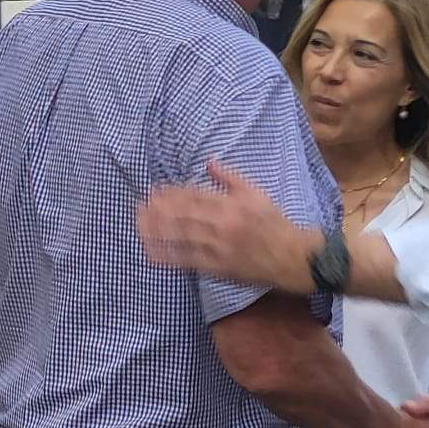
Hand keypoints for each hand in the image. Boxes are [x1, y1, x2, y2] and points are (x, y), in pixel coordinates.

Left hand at [139, 160, 319, 293]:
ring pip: (181, 237)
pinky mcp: (216, 266)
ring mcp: (217, 247)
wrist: (290, 255)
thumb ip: (230, 177)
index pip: (194, 196)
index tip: (154, 190)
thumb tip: (208, 160)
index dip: (172, 193)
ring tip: (139, 224)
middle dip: (159, 210)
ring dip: (157, 230)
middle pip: (183, 216)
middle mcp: (221, 225)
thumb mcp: (255, 193)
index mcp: (230, 205)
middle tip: (139, 206)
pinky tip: (151, 251)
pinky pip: (187, 260)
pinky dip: (168, 256)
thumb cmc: (272, 222)